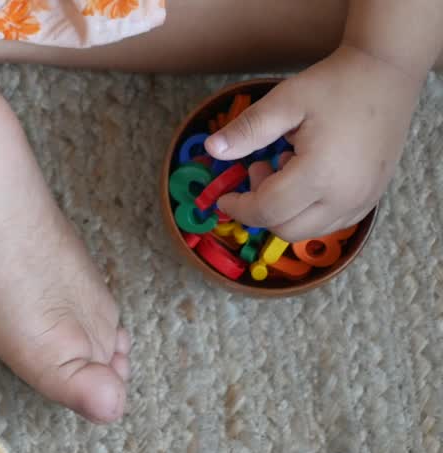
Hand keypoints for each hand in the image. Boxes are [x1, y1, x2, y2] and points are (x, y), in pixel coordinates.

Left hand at [206, 45, 423, 240]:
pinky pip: (332, 223)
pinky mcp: (373, 197)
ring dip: (286, 212)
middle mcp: (346, 196)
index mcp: (320, 174)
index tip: (224, 196)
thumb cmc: (335, 84)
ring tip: (286, 168)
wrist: (387, 72)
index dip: (239, 207)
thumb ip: (248, 130)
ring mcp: (364, 200)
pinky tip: (308, 178)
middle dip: (261, 209)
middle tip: (260, 169)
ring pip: (309, 231)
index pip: (267, 210)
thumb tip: (213, 150)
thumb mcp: (285, 100)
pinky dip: (309, 212)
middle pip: (286, 230)